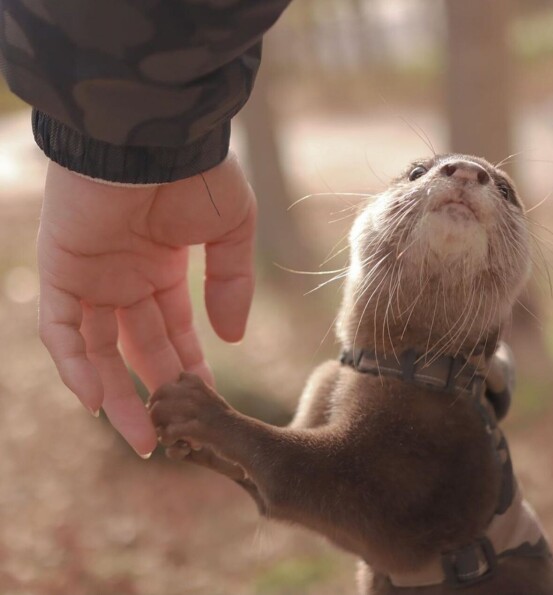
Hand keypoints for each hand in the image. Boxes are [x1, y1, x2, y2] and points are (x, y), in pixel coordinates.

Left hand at [37, 153, 255, 456]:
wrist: (153, 132)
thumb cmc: (198, 173)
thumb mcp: (232, 231)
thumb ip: (232, 282)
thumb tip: (233, 336)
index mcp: (162, 267)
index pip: (174, 329)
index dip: (189, 365)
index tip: (205, 400)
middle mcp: (125, 277)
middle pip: (138, 347)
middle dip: (157, 389)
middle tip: (172, 435)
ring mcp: (92, 276)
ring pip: (98, 349)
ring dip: (117, 393)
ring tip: (141, 437)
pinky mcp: (61, 269)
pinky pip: (62, 329)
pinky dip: (75, 364)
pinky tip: (97, 401)